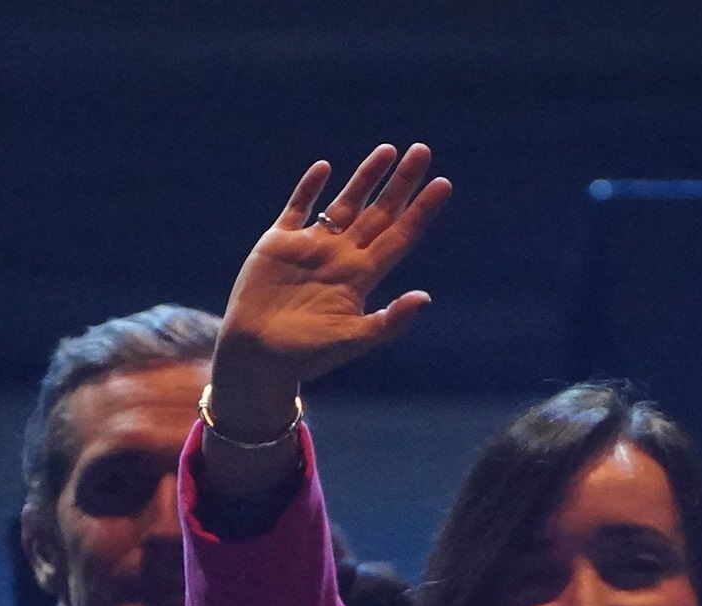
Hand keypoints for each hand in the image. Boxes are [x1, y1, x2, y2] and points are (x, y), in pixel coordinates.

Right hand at [203, 145, 450, 491]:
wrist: (257, 358)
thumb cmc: (307, 356)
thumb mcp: (354, 340)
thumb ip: (390, 320)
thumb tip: (425, 298)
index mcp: (361, 277)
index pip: (399, 236)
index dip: (421, 210)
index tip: (443, 184)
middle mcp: (341, 257)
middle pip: (379, 212)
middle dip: (400, 183)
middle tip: (423, 152)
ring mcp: (311, 247)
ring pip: (345, 203)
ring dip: (365, 178)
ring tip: (388, 150)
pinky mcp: (278, 244)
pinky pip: (297, 207)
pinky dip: (309, 188)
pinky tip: (325, 168)